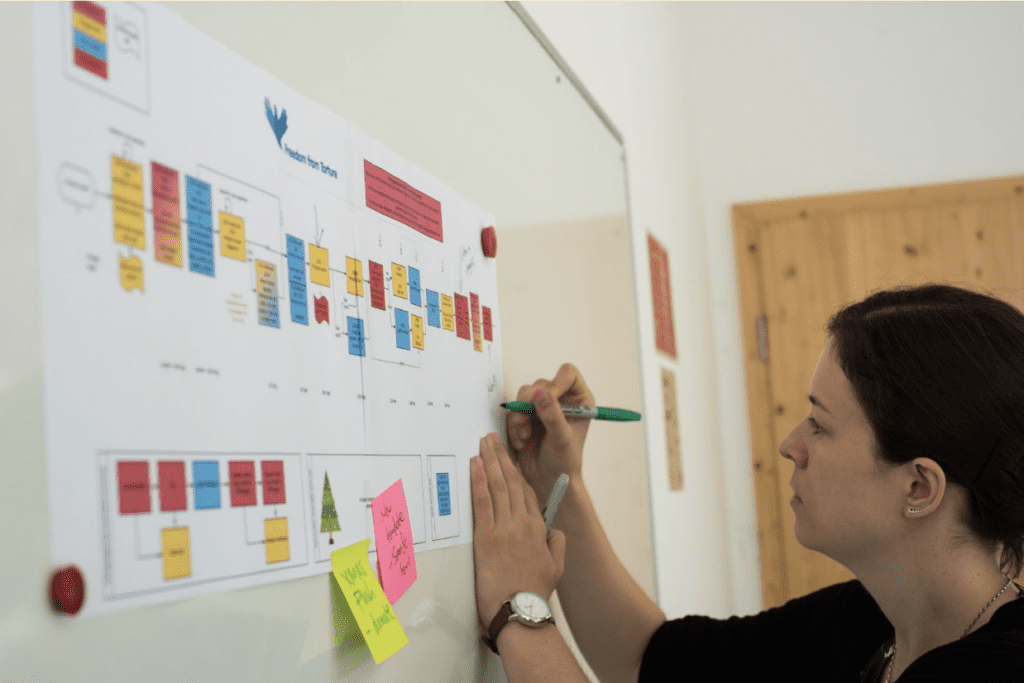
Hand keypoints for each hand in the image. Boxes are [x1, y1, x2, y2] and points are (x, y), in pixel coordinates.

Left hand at [471, 432, 565, 628]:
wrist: (521, 610)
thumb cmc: (535, 593)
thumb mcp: (556, 566)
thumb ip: (556, 543)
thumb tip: (552, 529)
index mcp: (538, 528)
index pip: (526, 492)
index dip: (516, 472)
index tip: (508, 458)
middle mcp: (522, 523)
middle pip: (511, 482)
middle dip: (501, 458)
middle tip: (492, 440)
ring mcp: (504, 528)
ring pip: (497, 486)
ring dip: (489, 461)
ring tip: (483, 444)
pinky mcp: (486, 536)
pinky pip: (482, 500)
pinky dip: (478, 480)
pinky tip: (474, 465)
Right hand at [506, 363, 593, 503]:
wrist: (550, 481)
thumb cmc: (565, 463)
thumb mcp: (562, 439)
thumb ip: (553, 415)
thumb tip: (543, 393)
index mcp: (579, 400)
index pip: (567, 374)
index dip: (555, 384)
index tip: (546, 400)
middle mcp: (561, 400)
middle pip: (540, 384)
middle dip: (529, 405)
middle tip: (527, 424)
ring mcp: (543, 407)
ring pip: (523, 395)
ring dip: (520, 417)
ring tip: (525, 436)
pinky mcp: (528, 416)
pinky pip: (514, 410)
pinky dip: (514, 426)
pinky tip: (522, 441)